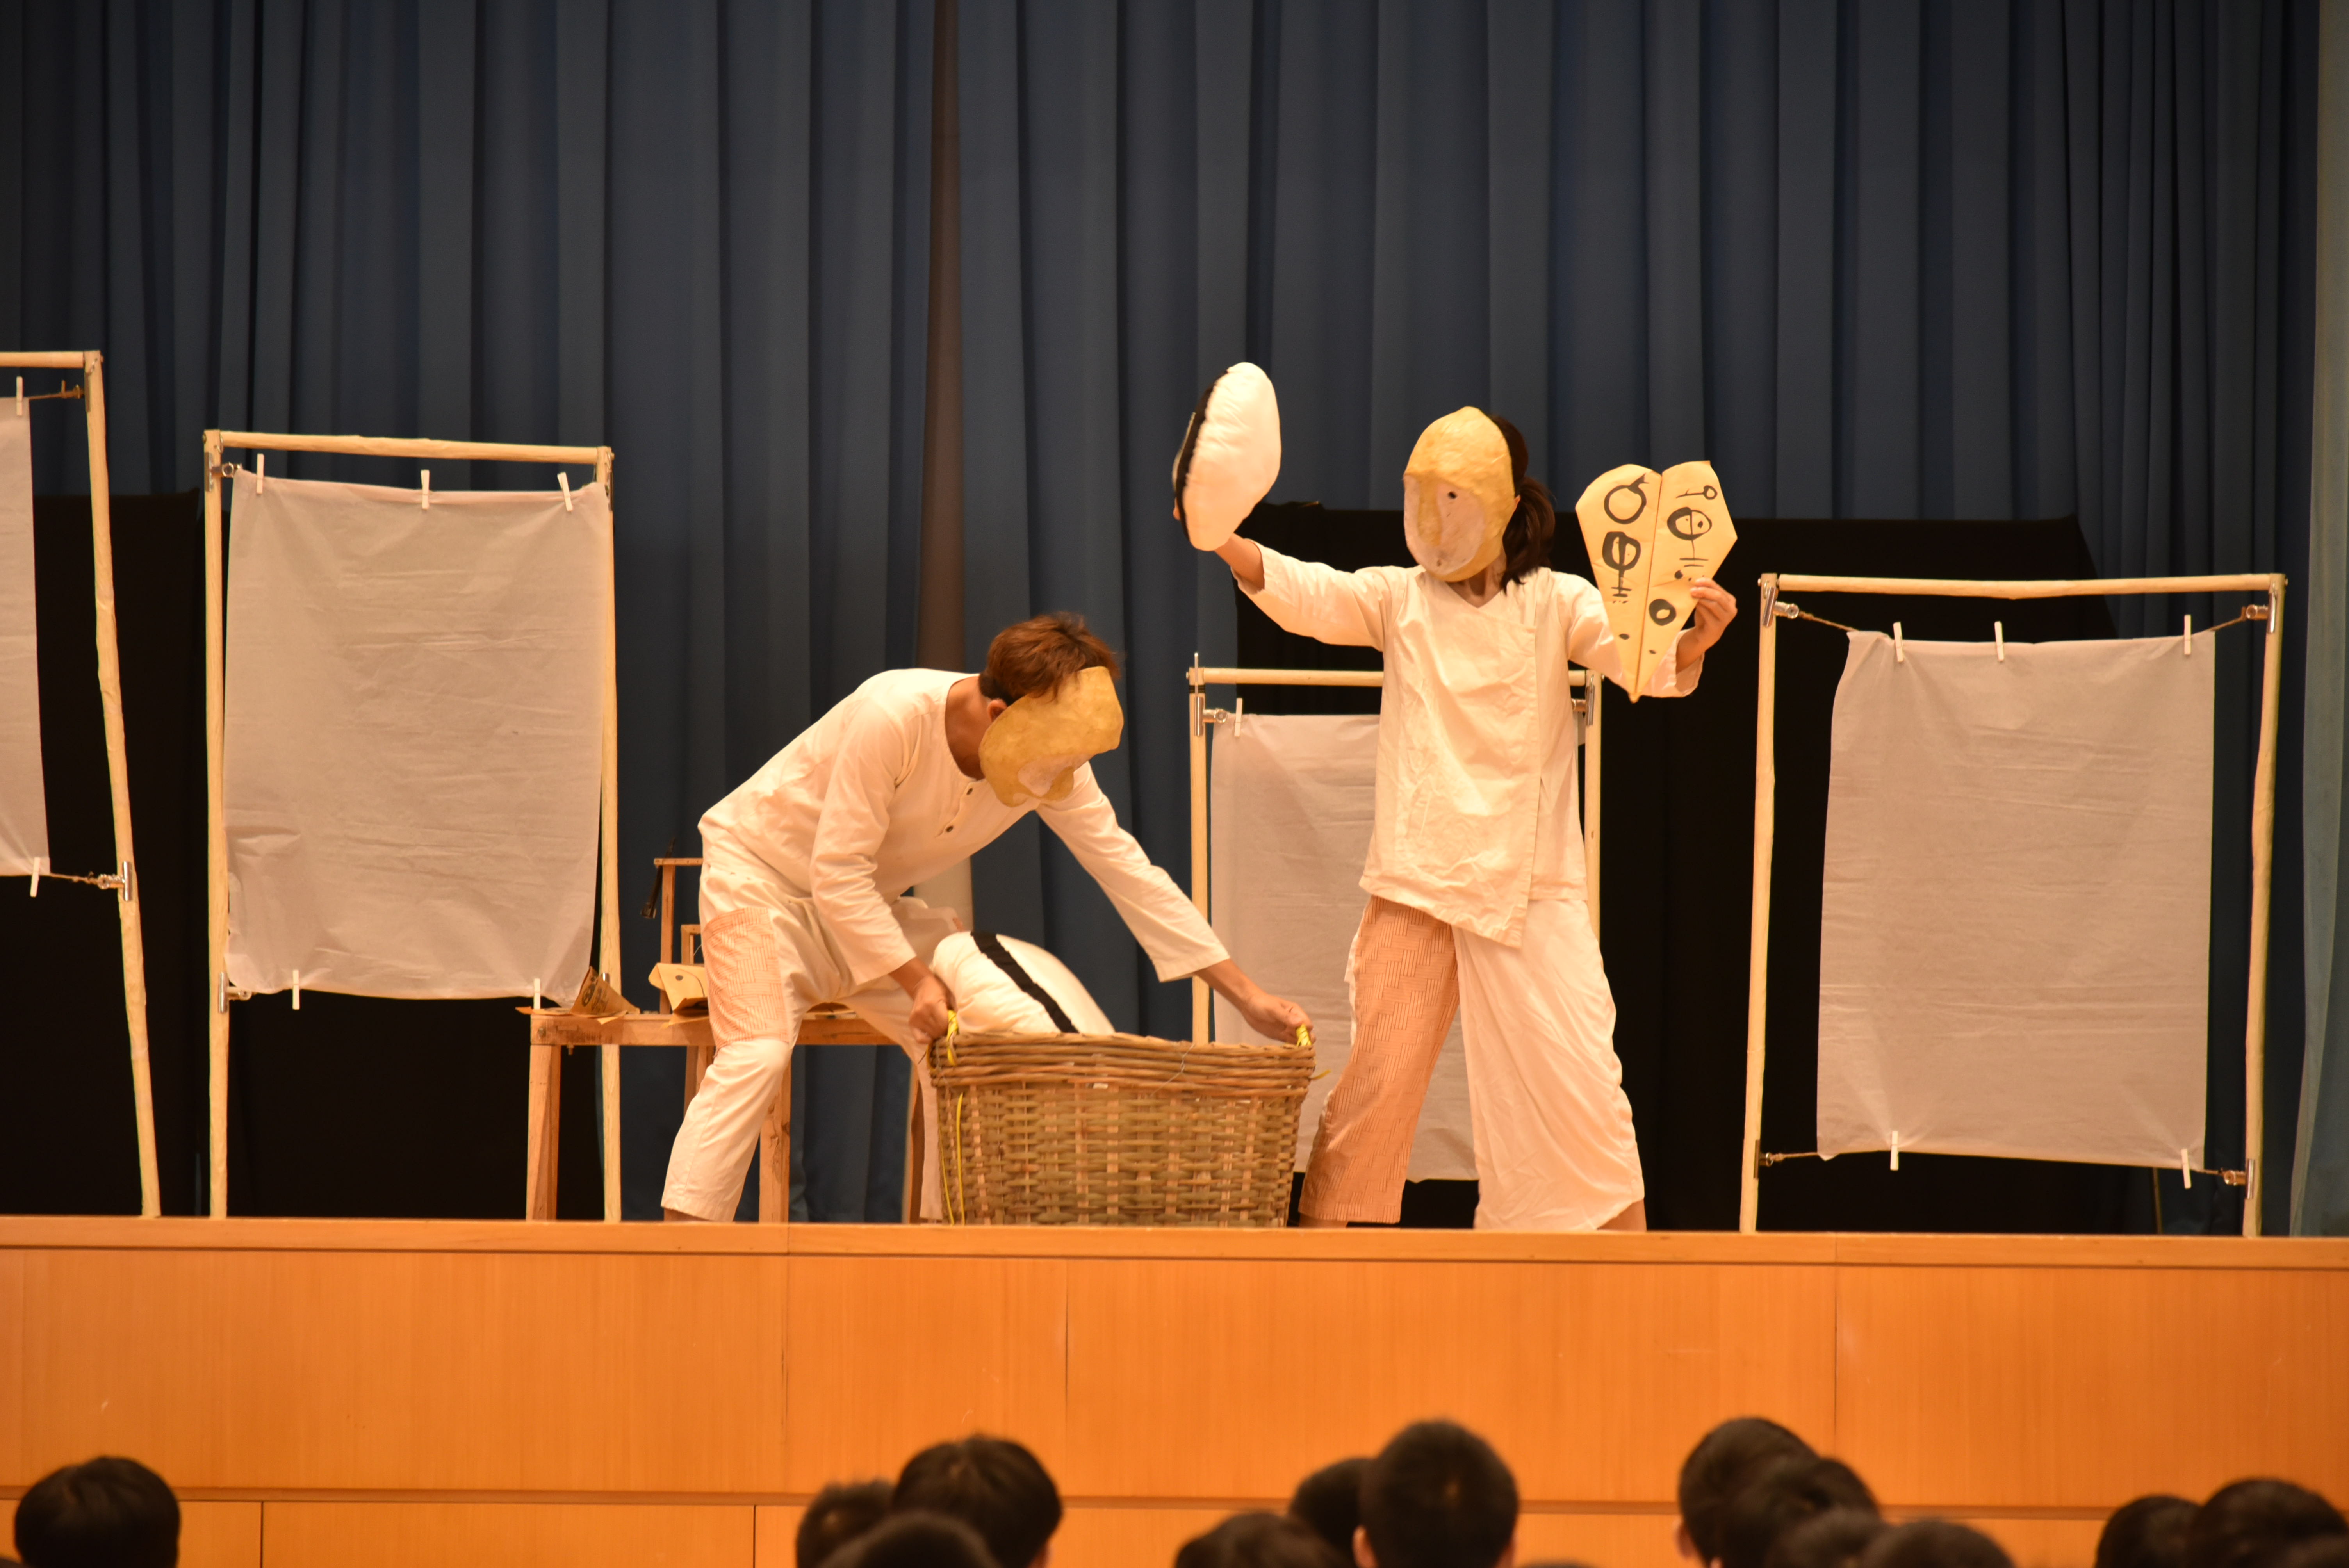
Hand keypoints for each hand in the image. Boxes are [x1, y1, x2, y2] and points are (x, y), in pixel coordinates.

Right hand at [892, 958, 957, 1042]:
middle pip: (938, 1031)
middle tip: (951, 1028)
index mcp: (932, 1005)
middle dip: (946, 1032)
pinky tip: (932, 1036)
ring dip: (939, 1035)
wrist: (922, 985)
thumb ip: (956, 1008)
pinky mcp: (911, 1022)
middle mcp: (922, 1012)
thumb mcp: (950, 995)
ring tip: (943, 1029)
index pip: (944, 1024)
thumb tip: (964, 1024)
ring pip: (931, 1035)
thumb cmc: (939, 989)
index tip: (956, 1026)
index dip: (952, 1027)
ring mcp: (915, 1018)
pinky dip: (926, 1040)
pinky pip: (919, 1039)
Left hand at [1195, 958, 1311, 1042]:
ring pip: (1299, 1041)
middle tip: (1297, 1047)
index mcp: (1296, 1012)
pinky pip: (1290, 1044)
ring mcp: (1288, 1030)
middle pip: (1307, 1034)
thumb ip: (1286, 1017)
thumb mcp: (1273, 1009)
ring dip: (1299, 1047)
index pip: (1308, 1024)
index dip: (1306, 1032)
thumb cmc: (1262, 1003)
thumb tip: (1301, 1024)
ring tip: (1293, 1053)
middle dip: (1305, 1041)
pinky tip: (1288, 1053)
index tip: (1299, 1038)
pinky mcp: (1281, 1036)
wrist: (1249, 1005)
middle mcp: (1295, 1022)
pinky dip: (1291, 1049)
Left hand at [1678, 579, 1738, 662]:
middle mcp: (1731, 609)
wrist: (1704, 634)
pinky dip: (1700, 608)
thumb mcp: (1706, 602)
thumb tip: (1697, 580)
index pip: (1718, 588)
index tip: (1696, 580)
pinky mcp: (1718, 626)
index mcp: (1730, 600)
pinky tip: (1694, 604)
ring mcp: (1726, 618)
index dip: (1708, 583)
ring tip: (1691, 595)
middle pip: (1718, 596)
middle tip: (1692, 589)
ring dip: (1701, 598)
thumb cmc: (1705, 615)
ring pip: (1713, 604)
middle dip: (1704, 591)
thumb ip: (1705, 592)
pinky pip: (1708, 614)